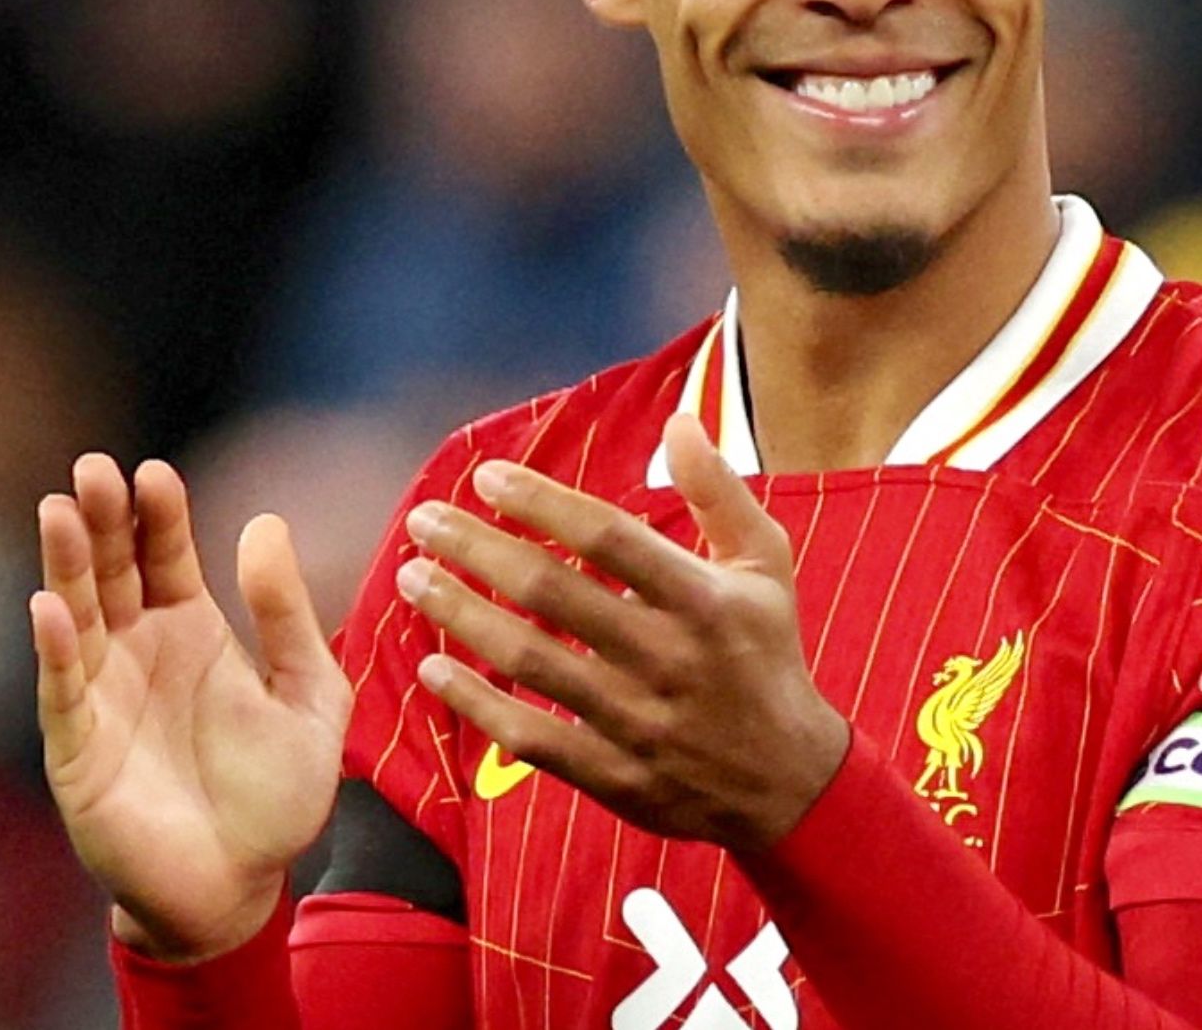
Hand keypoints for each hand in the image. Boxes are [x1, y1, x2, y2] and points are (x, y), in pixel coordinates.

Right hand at [30, 454, 350, 961]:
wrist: (240, 888)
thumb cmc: (274, 796)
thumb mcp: (309, 697)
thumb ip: (289, 617)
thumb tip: (265, 521)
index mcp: (193, 631)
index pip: (166, 555)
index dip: (159, 514)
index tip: (154, 472)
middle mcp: (138, 652)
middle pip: (112, 570)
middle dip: (101, 519)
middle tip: (91, 467)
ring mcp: (103, 696)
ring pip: (78, 616)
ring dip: (67, 565)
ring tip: (60, 510)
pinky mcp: (79, 749)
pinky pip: (64, 689)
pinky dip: (55, 648)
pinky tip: (49, 606)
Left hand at [398, 415, 850, 852]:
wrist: (788, 781)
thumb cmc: (769, 655)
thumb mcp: (766, 566)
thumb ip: (720, 492)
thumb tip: (680, 420)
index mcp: (706, 600)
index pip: (608, 537)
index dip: (541, 503)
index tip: (486, 477)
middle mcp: (668, 658)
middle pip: (553, 593)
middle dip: (477, 549)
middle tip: (424, 520)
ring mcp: (637, 721)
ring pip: (529, 661)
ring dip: (460, 614)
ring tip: (413, 577)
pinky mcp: (613, 775)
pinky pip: (528, 735)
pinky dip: (475, 702)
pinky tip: (433, 670)